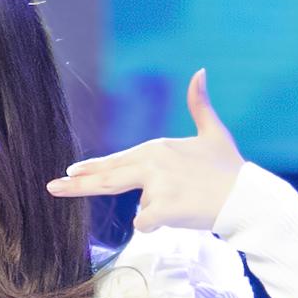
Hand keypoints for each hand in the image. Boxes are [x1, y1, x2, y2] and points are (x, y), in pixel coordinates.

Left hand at [46, 69, 243, 231]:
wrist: (246, 197)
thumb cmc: (229, 168)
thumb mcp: (213, 133)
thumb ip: (200, 105)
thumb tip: (199, 72)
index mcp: (156, 148)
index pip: (116, 161)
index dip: (91, 168)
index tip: (68, 171)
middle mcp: (151, 164)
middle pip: (106, 179)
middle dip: (76, 184)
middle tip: (51, 186)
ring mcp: (155, 186)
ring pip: (138, 209)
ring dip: (157, 212)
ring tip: (186, 203)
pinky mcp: (161, 209)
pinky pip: (145, 224)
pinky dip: (159, 225)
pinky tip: (182, 215)